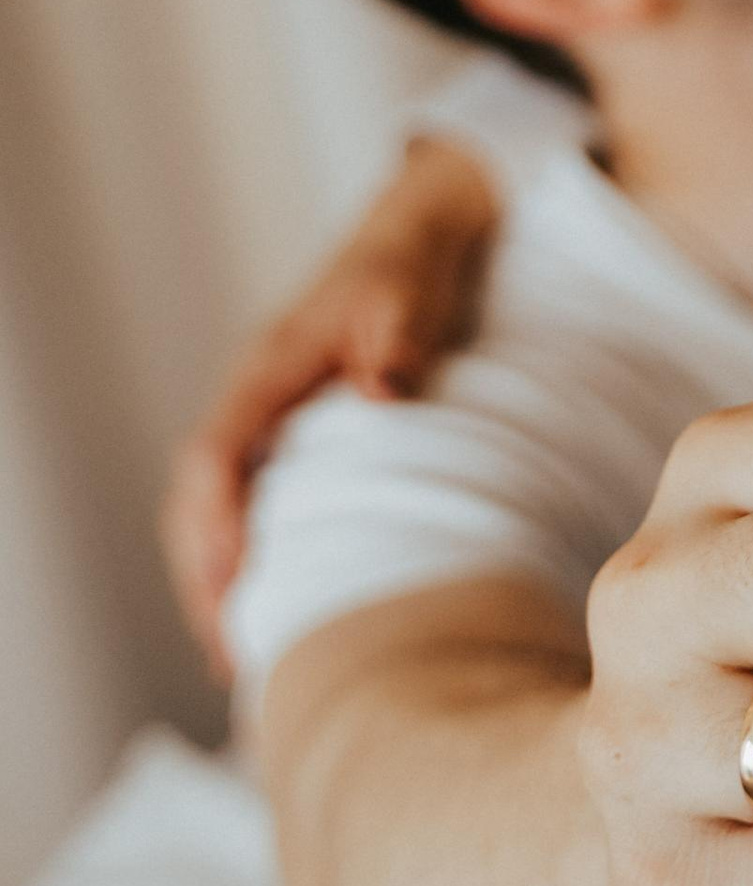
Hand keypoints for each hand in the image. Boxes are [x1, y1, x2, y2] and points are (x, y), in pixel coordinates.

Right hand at [161, 135, 501, 663]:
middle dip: (204, 578)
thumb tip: (382, 395)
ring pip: (216, 509)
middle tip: (230, 655)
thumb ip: (398, 338)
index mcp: (270, 369)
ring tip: (240, 658)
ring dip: (220, 579)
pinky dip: (250, 557)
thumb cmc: (413, 263)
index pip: (215, 458)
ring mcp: (271, 416)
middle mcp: (257, 397)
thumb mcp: (410, 290)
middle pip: (198, 500)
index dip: (216, 527)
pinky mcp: (294, 433)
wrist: (421, 227)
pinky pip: (251, 502)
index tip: (233, 590)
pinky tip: (273, 608)